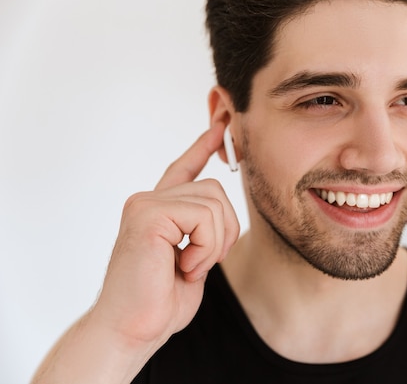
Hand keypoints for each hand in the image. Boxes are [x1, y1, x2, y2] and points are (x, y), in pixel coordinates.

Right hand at [91, 122, 239, 347]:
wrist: (133, 329)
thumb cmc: (160, 301)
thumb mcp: (193, 259)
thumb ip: (202, 230)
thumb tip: (221, 209)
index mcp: (159, 210)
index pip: (184, 168)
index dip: (203, 146)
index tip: (220, 126)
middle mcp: (149, 200)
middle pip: (216, 190)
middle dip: (224, 231)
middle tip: (200, 263)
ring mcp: (145, 204)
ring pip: (214, 203)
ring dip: (214, 244)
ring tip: (189, 267)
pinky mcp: (147, 214)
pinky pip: (204, 217)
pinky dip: (205, 248)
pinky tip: (184, 267)